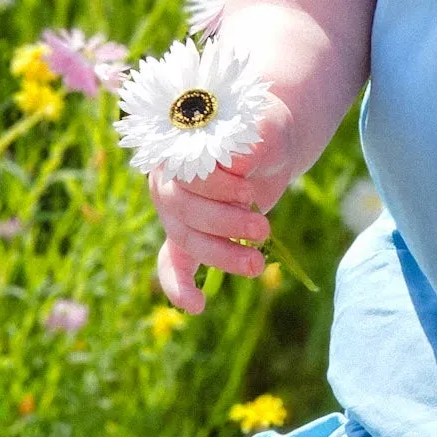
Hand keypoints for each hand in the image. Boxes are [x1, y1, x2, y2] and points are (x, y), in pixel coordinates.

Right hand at [151, 91, 296, 314]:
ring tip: (258, 265)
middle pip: (184, 212)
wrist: (267, 146)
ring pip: (186, 240)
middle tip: (264, 231)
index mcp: (179, 150)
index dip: (217, 188)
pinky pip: (173, 263)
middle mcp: (168, 182)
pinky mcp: (189, 235)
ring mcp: (174, 212)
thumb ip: (254, 143)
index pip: (187, 175)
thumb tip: (236, 165)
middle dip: (225, 225)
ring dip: (220, 255)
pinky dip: (179, 286)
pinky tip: (196, 306)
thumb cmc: (264, 133)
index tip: (249, 193)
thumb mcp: (267, 130)